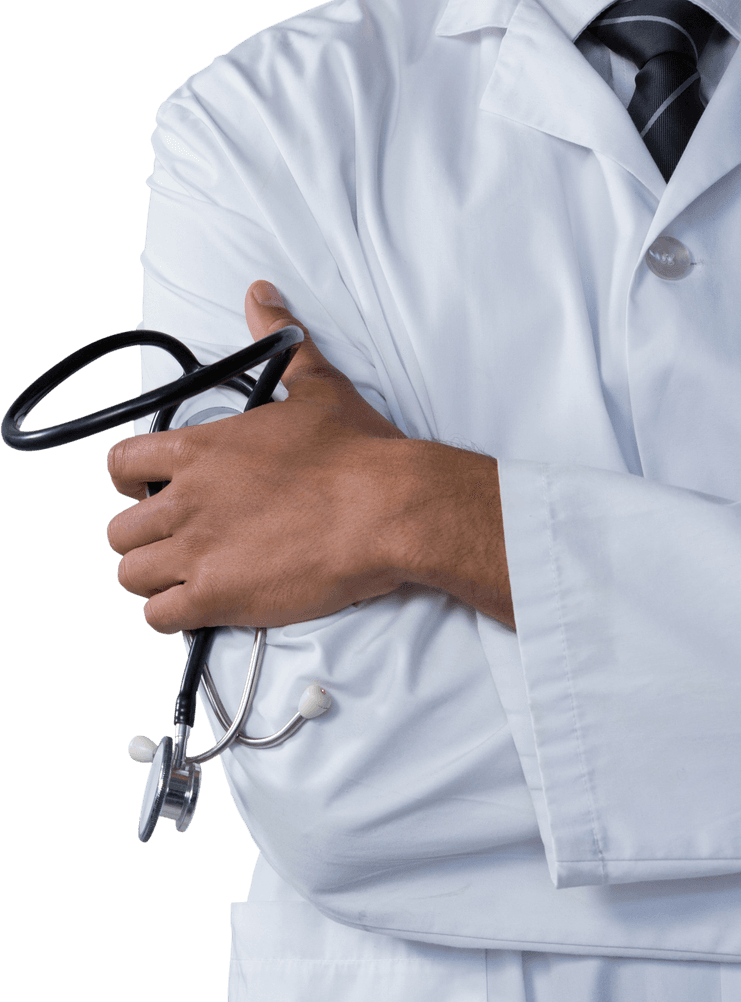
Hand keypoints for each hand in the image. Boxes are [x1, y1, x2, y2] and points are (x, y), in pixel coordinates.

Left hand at [106, 281, 408, 632]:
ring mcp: (197, 550)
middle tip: (180, 543)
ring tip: (189, 579)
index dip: (130, 483)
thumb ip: (281, 340)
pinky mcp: (217, 596)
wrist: (387, 507)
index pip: (120, 465)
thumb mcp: (315, 385)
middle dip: (145, 539)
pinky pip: (160, 618)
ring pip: (131, 576)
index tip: (150, 493)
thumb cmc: (356, 453)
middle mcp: (186, 498)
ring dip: (155, 580)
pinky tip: (203, 607)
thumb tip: (263, 296)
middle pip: (120, 531)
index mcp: (199, 449)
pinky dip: (174, 616)